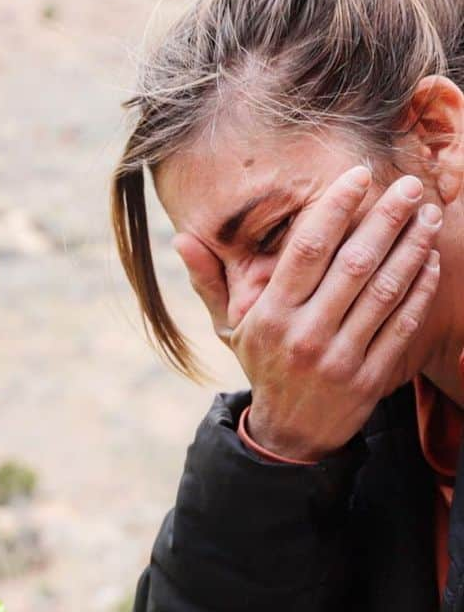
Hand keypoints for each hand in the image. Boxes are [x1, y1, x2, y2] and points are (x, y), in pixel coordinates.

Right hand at [175, 165, 442, 460]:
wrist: (289, 435)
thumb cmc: (262, 367)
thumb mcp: (230, 327)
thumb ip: (210, 280)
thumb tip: (181, 238)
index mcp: (270, 316)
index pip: (307, 249)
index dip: (336, 207)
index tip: (359, 176)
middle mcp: (304, 336)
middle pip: (354, 264)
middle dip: (387, 218)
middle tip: (411, 186)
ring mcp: (339, 359)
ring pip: (384, 291)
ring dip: (412, 248)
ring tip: (428, 215)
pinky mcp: (369, 379)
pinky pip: (401, 325)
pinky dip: (420, 290)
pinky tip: (430, 260)